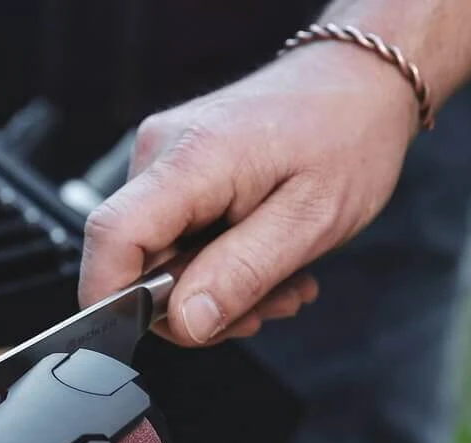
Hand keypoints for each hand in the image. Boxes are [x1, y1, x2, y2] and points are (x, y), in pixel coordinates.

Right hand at [78, 40, 422, 345]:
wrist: (358, 84)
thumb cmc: (347, 136)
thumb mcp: (312, 221)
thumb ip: (242, 275)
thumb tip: (185, 324)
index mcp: (192, 158)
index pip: (112, 238)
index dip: (117, 299)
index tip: (168, 330)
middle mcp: (161, 152)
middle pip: (136, 261)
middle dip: (198, 303)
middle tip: (267, 303)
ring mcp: (163, 160)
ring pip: (158, 261)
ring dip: (216, 287)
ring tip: (279, 278)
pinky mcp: (173, 172)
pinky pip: (175, 242)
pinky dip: (216, 264)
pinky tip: (262, 257)